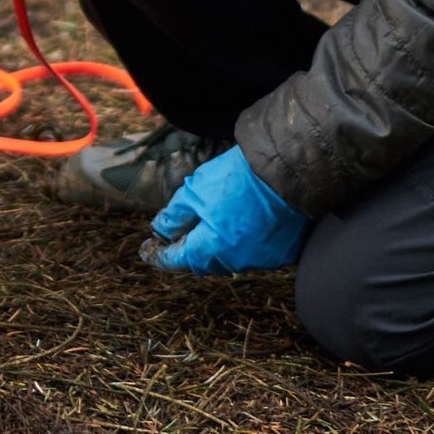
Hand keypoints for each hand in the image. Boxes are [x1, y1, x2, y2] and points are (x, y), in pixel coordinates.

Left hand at [142, 146, 308, 273]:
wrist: (285, 171)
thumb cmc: (236, 179)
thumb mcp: (195, 191)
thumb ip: (175, 214)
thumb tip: (161, 229)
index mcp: (211, 247)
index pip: (179, 258)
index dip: (161, 255)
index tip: (148, 252)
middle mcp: (236, 260)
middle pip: (205, 262)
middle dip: (190, 251)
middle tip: (179, 237)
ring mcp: (262, 259)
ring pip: (231, 259)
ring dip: (217, 248)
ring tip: (210, 229)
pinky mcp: (282, 252)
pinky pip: (256, 254)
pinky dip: (244, 244)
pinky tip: (241, 226)